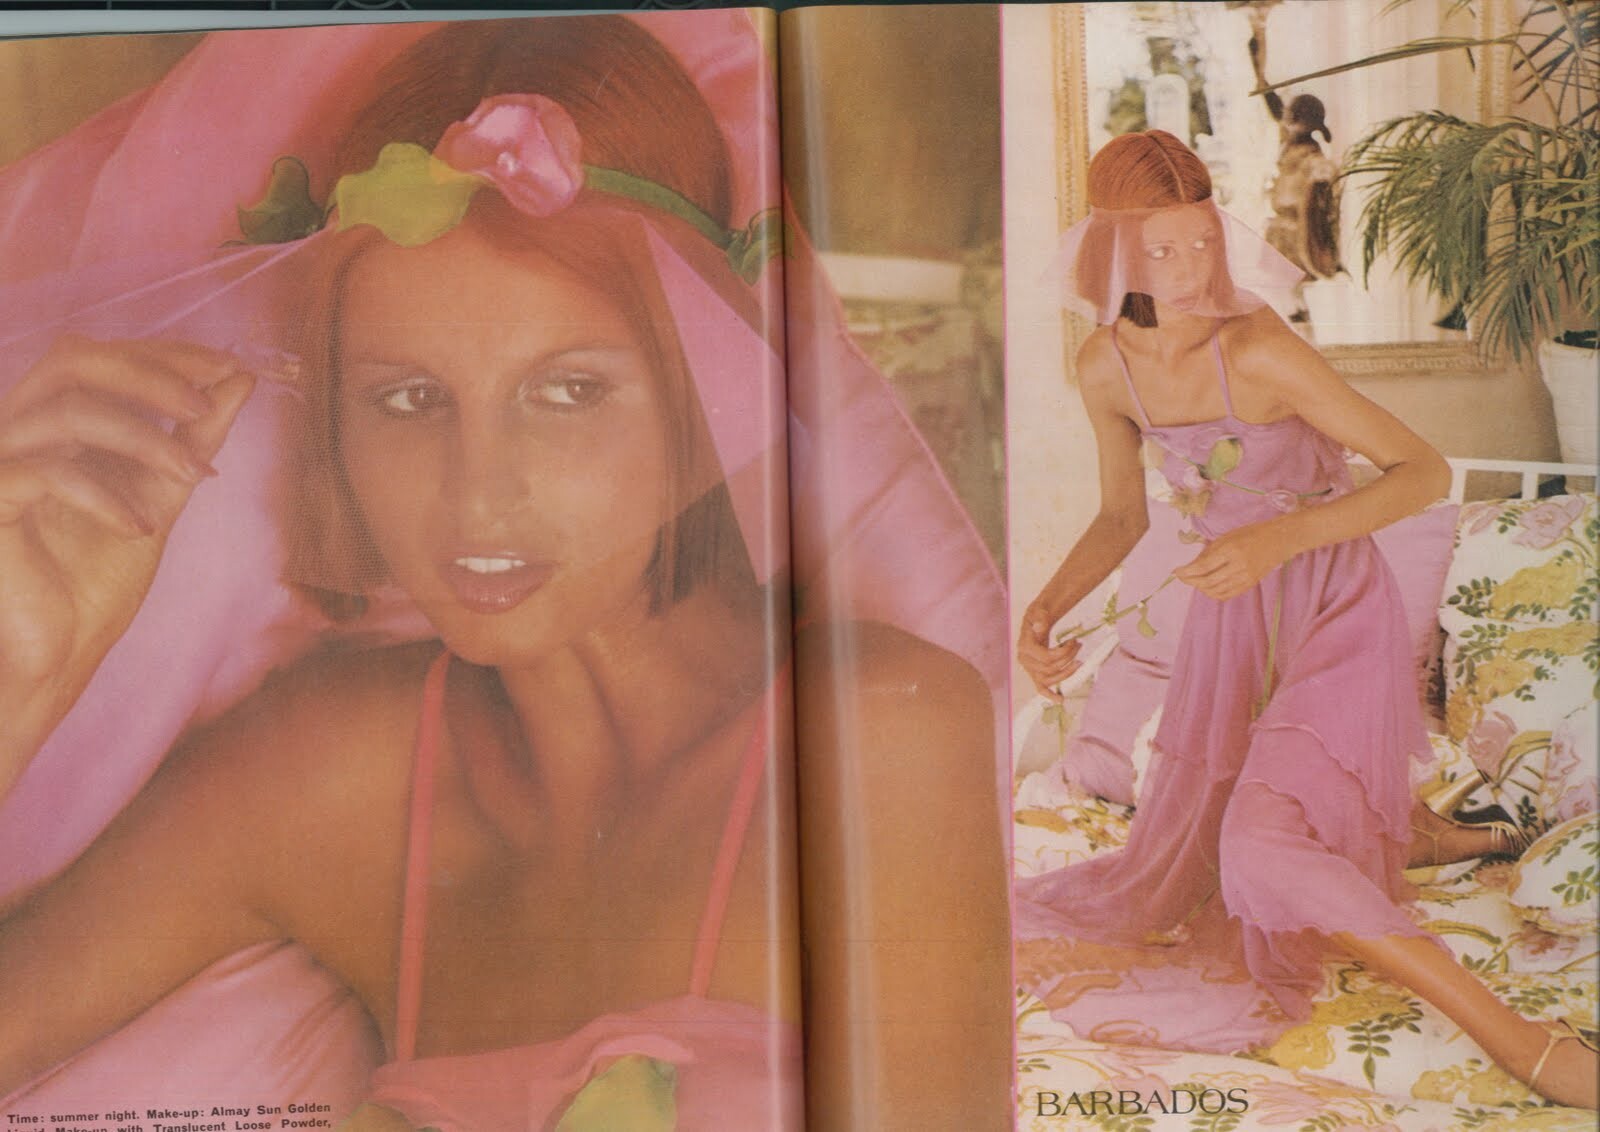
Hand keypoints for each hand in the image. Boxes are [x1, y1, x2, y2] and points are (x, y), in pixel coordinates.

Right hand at [0, 336, 254, 785]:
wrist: (50, 660)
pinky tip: (141, 526)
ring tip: (193, 475)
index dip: (162, 354)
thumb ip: (192, 439)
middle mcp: (14, 432)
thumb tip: (240, 380)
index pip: (98, 357)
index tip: (228, 368)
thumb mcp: (160, 497)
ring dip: (143, 437)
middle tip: (206, 403)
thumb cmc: (93, 582)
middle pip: (72, 360)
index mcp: (49, 424)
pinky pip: (44, 473)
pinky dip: (104, 493)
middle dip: (149, 373)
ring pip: (66, 411)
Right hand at [1017, 606, 1081, 703]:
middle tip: (1079, 646)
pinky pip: (1040, 688)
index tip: (1074, 642)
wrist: (1035, 620)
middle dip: (1068, 658)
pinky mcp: (1035, 673)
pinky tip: (1060, 699)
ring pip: (1049, 679)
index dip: (1063, 653)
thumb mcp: (1039, 611)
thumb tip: (1040, 628)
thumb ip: (1040, 618)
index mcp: (1024, 646)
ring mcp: (1030, 669)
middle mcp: (1025, 660)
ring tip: (1079, 661)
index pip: (1046, 657)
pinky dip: (1049, 695)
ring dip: (1067, 672)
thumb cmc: (1038, 616)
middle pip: (1050, 668)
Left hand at [1173, 522, 1287, 601]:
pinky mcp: (1250, 584)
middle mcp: (1238, 566)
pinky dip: (1213, 593)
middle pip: (1207, 581)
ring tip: (1193, 581)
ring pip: (1216, 591)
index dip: (1187, 572)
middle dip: (1190, 581)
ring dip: (1200, 588)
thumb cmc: (1252, 533)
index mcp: (1231, 549)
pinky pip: (1227, 594)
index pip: (1203, 566)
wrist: (1280, 540)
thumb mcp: (1227, 537)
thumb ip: (1209, 552)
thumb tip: (1190, 566)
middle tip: (1182, 577)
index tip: (1176, 572)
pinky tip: (1207, 587)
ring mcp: (1245, 577)